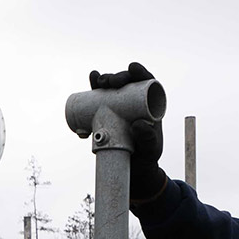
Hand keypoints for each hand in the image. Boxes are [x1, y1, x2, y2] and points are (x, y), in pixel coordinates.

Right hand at [87, 62, 165, 199]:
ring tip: (96, 79)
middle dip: (115, 77)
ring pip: (108, 90)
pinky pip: (96, 102)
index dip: (140, 72)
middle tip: (108, 82)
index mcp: (149, 106)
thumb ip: (148, 139)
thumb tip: (139, 124)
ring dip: (101, 81)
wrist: (132, 170)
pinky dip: (90, 94)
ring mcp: (117, 109)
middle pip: (125, 83)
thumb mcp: (150, 150)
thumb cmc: (147, 158)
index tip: (133, 68)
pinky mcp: (104, 116)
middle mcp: (133, 103)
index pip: (146, 83)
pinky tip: (87, 87)